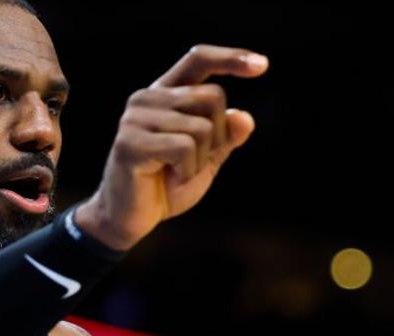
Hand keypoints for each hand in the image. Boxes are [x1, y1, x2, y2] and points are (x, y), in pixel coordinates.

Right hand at [76, 45, 267, 249]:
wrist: (130, 219)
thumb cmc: (166, 186)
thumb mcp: (206, 159)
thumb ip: (225, 137)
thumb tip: (244, 118)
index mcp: (164, 94)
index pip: (198, 59)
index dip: (231, 58)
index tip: (263, 66)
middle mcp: (147, 98)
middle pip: (212, 97)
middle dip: (217, 136)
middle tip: (193, 163)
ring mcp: (135, 118)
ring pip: (202, 127)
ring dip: (200, 161)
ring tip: (176, 174)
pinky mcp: (130, 142)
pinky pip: (184, 147)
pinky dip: (187, 171)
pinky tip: (169, 179)